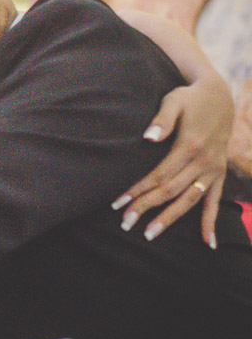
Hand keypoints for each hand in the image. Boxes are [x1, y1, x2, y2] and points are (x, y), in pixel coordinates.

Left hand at [114, 77, 233, 246]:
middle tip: (125, 223)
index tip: (118, 203)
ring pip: (190, 200)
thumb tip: (148, 137)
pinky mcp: (219, 174)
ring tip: (149, 234)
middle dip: (146, 208)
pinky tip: (208, 242)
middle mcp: (203, 162)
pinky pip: (216, 201)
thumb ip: (162, 119)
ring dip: (170, 219)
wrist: (220, 96)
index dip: (138, 190)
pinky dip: (211, 221)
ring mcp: (213, 170)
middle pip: (170, 191)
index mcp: (189, 146)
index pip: (159, 175)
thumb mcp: (174, 101)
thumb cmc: (190, 98)